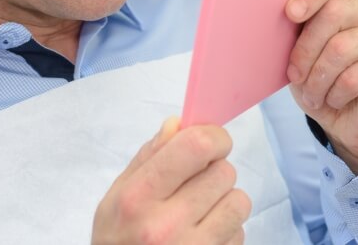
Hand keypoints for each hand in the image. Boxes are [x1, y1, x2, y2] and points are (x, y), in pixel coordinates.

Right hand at [92, 117, 250, 243]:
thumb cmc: (117, 238)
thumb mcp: (117, 194)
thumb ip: (148, 157)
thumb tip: (178, 124)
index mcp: (139, 196)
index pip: (196, 147)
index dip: (213, 136)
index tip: (211, 141)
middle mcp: (167, 225)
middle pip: (223, 172)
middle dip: (214, 170)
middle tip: (196, 182)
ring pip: (239, 201)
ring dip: (224, 200)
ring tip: (201, 210)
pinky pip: (240, 233)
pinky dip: (227, 230)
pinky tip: (203, 235)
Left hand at [285, 0, 357, 172]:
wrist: (334, 111)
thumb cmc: (307, 69)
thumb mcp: (291, 42)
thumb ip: (287, 19)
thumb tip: (257, 3)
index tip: (291, 13)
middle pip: (335, 11)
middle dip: (306, 47)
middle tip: (294, 73)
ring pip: (342, 47)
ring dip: (317, 76)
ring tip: (309, 92)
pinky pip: (356, 75)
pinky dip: (333, 92)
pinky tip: (328, 98)